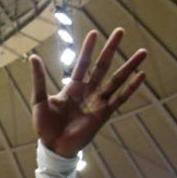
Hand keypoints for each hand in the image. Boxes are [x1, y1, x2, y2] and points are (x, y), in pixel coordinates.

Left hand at [31, 28, 145, 157]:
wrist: (53, 147)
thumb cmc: (45, 126)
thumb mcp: (39, 100)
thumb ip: (39, 79)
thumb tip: (33, 57)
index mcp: (72, 87)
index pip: (83, 63)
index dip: (88, 49)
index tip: (94, 33)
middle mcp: (88, 92)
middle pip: (103, 66)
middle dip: (111, 48)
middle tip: (121, 30)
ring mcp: (97, 102)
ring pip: (116, 80)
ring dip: (129, 66)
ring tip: (142, 52)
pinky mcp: (104, 114)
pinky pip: (120, 99)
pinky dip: (130, 88)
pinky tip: (141, 76)